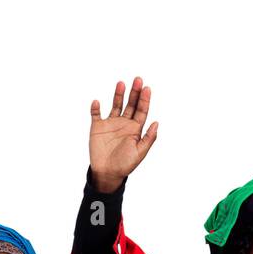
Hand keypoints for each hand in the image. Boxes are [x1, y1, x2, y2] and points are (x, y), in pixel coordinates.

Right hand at [89, 78, 158, 192]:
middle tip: (138, 79)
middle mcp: (124, 123)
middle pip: (131, 104)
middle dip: (134, 92)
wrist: (108, 173)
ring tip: (121, 83)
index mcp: (135, 129)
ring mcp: (111, 124)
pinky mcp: (98, 127)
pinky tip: (97, 102)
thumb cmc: (125, 165)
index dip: (144, 99)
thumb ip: (148, 138)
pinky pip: (96, 114)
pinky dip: (95, 108)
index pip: (141, 111)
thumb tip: (157, 122)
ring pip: (116, 105)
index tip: (147, 88)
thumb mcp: (140, 153)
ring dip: (118, 94)